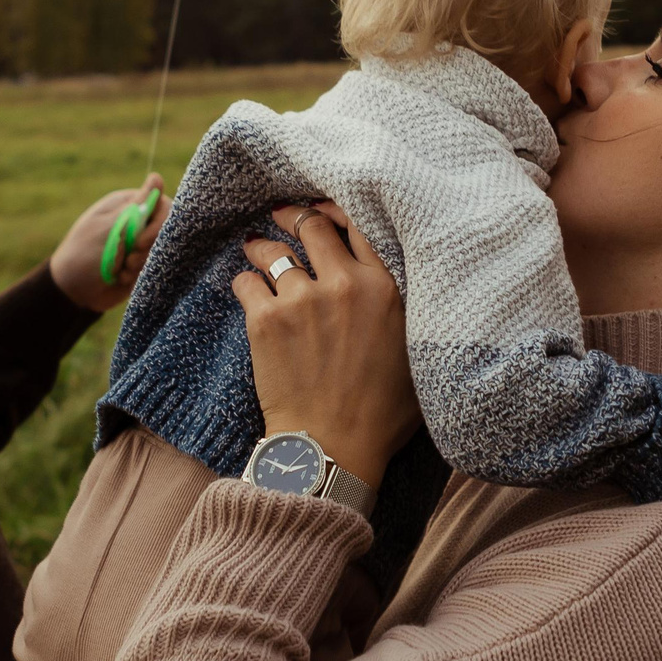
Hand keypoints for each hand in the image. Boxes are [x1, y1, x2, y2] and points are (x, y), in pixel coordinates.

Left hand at [48, 174, 166, 312]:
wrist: (72, 291)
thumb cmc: (84, 254)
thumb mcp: (108, 229)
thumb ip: (136, 206)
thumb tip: (157, 177)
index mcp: (126, 205)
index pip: (161, 204)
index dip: (158, 224)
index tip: (140, 242)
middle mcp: (136, 221)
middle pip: (165, 229)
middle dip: (148, 248)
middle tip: (128, 260)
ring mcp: (139, 243)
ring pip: (160, 251)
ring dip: (140, 264)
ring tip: (118, 270)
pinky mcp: (141, 263)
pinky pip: (154, 267)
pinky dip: (138, 275)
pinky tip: (120, 278)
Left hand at [228, 203, 420, 489]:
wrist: (333, 450)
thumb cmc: (381, 414)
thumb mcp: (417, 356)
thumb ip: (409, 312)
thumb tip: (410, 290)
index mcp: (387, 287)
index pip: (361, 223)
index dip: (338, 210)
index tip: (325, 211)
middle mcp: (346, 284)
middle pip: (313, 225)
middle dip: (294, 216)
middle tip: (283, 215)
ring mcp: (303, 299)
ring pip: (274, 250)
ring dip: (263, 245)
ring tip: (256, 245)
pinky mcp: (266, 319)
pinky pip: (246, 282)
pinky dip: (244, 281)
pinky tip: (246, 286)